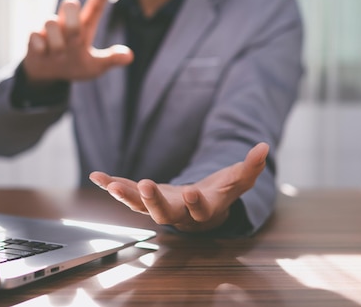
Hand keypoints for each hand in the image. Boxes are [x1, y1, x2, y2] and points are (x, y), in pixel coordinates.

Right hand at [23, 0, 132, 82]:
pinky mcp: (34, 37)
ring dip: (56, 42)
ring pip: (50, 21)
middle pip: (69, 4)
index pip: (94, 9)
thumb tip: (130, 57)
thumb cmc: (74, 65)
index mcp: (85, 28)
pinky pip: (34, 35)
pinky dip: (40, 46)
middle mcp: (67, 23)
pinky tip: (43, 53)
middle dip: (72, 17)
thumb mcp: (94, 67)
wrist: (48, 75)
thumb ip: (110, 60)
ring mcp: (49, 29)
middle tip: (75, 37)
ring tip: (58, 55)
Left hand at [89, 142, 269, 232]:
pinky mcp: (144, 199)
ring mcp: (158, 208)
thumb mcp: (238, 180)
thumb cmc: (221, 193)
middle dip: (153, 201)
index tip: (192, 193)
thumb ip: (251, 167)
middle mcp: (178, 215)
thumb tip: (264, 147)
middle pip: (163, 214)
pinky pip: (126, 194)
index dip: (196, 205)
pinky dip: (111, 185)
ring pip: (139, 208)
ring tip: (109, 184)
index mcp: (203, 211)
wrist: (200, 206)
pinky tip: (96, 176)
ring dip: (125, 196)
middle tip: (144, 185)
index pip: (200, 211)